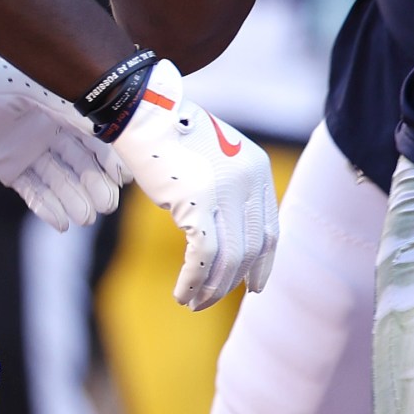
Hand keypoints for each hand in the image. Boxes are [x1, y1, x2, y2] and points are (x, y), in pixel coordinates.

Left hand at [0, 31, 126, 230]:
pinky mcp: (7, 168)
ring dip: (74, 198)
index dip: (109, 155)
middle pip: (80, 161)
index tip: (123, 176)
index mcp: (59, 103)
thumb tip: (104, 122)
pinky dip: (47, 206)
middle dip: (94, 183)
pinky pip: (33, 191)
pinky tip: (61, 222)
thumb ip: (64, 105)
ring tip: (86, 217)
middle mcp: (49, 127)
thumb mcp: (27, 89)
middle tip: (106, 206)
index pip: (94, 133)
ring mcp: (28, 149)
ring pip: (59, 179)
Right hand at [112, 60, 279, 309]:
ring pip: (229, 258)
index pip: (269, 228)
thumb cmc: (171, 135)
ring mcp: (225, 191)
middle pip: (251, 248)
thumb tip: (228, 237)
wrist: (143, 111)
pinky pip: (202, 256)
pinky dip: (193, 281)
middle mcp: (248, 180)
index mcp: (257, 167)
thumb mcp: (214, 158)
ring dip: (211, 288)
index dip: (263, 263)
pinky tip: (181, 293)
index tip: (253, 286)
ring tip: (193, 303)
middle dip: (234, 281)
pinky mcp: (197, 202)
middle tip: (211, 301)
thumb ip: (228, 189)